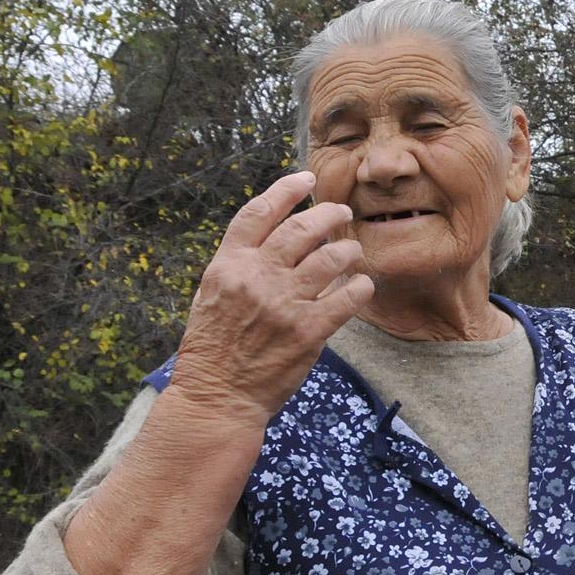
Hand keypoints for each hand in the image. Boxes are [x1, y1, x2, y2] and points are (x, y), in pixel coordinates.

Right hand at [170, 171, 373, 421]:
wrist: (217, 396)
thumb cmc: (213, 348)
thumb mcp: (211, 296)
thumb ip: (239, 266)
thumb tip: (272, 238)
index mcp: (229, 265)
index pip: (259, 213)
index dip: (286, 190)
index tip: (307, 178)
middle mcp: (257, 277)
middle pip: (301, 229)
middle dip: (329, 215)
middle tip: (342, 214)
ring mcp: (284, 302)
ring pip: (331, 258)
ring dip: (348, 250)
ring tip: (353, 252)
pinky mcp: (308, 330)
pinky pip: (346, 297)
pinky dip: (360, 287)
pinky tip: (363, 285)